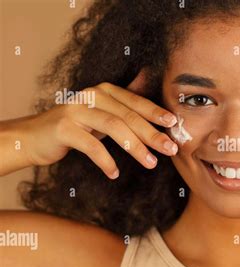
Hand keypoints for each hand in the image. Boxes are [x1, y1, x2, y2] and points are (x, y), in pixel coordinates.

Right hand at [9, 74, 177, 178]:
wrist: (35, 136)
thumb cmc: (77, 127)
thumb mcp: (102, 114)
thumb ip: (125, 107)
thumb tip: (154, 95)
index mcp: (105, 91)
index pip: (136, 102)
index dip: (156, 113)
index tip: (175, 126)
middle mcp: (92, 96)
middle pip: (129, 115)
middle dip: (153, 134)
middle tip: (171, 149)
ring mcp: (77, 110)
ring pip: (114, 128)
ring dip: (135, 147)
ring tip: (151, 163)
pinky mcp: (64, 128)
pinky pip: (91, 146)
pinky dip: (106, 161)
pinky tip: (114, 173)